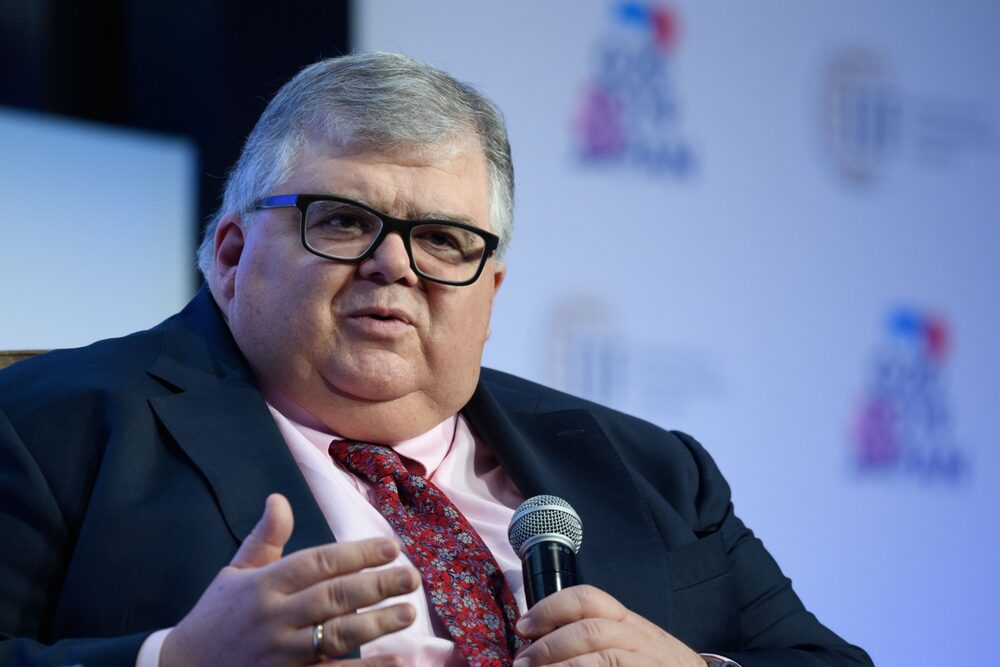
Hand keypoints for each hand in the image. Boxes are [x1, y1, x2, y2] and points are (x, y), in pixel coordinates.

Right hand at [160, 494, 419, 665]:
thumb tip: (280, 498)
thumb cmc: (215, 617)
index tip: (391, 546)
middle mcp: (274, 617)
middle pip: (333, 597)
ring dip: (377, 624)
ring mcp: (281, 652)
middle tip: (412, 577)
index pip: (317, 563)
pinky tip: (396, 660)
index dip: (356, 553)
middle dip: (377, 585)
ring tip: (408, 612)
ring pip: (336, 635)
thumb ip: (264, 538)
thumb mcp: (235, 573)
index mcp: (264, 584)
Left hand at [512, 585, 704, 666]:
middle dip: (547, 645)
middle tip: (522, 662)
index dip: (550, 608)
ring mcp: (643, 659)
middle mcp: (636, 635)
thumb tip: (540, 642)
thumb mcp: (631, 642)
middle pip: (586, 629)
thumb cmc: (658, 666)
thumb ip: (596, 637)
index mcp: (626, 620)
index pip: (586, 598)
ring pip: (595, 656)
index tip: (524, 626)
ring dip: (557, 665)